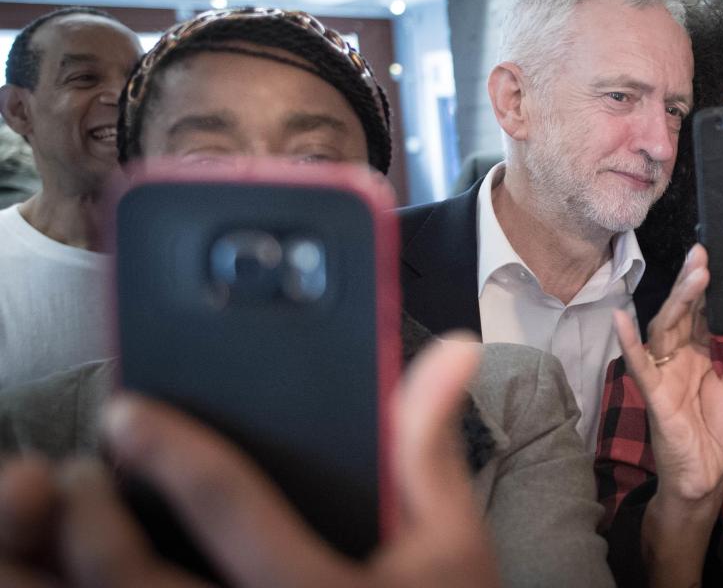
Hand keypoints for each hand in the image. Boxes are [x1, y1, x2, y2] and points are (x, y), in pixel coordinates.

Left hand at [0, 338, 500, 587]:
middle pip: (136, 578)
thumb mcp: (452, 537)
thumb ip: (430, 445)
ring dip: (75, 567)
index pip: (229, 505)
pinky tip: (106, 570)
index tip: (129, 412)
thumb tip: (450, 352)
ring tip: (80, 523)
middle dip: (95, 517)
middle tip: (84, 472)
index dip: (171, 449)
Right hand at [616, 244, 722, 506]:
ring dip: (677, 301)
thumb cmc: (715, 433)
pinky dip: (629, 342)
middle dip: (691, 284)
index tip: (713, 256)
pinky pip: (639, 365)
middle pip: (681, 314)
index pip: (700, 314)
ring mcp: (662, 373)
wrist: (703, 476)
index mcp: (696, 355)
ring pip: (665, 329)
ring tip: (692, 273)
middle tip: (703, 253)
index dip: (705, 287)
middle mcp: (675, 358)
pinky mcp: (653, 393)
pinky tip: (620, 318)